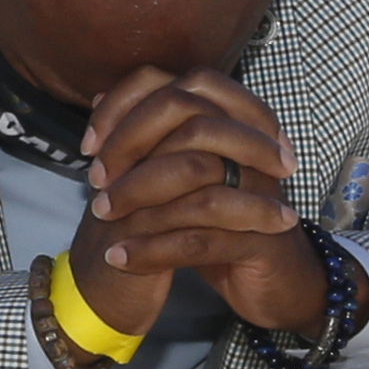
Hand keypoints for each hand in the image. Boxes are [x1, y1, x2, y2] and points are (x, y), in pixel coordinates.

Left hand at [76, 67, 329, 338]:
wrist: (277, 283)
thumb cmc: (222, 224)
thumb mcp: (183, 177)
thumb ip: (150, 139)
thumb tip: (101, 100)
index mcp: (236, 122)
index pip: (179, 86)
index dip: (128, 106)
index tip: (91, 144)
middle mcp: (255, 146)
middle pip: (188, 121)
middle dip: (131, 147)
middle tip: (96, 181)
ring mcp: (264, 189)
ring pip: (196, 175)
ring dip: (138, 195)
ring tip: (102, 216)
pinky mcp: (264, 237)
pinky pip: (202, 238)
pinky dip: (154, 249)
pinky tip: (121, 257)